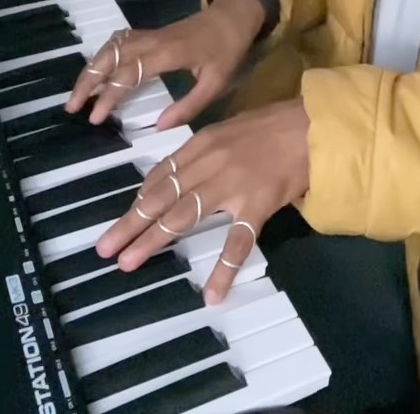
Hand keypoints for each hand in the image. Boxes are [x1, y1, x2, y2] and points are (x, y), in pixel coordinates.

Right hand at [65, 0, 264, 128]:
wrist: (233, 17)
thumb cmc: (227, 50)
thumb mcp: (216, 82)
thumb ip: (189, 106)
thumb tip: (159, 128)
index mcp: (168, 52)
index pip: (129, 72)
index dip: (109, 94)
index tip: (96, 116)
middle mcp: (152, 41)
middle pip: (111, 56)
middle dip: (88, 80)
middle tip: (72, 106)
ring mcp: (149, 35)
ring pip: (111, 46)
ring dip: (92, 67)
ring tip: (79, 93)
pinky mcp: (150, 34)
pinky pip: (120, 41)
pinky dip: (104, 54)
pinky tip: (97, 70)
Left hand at [96, 99, 309, 303]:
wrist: (313, 125)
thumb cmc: (275, 125)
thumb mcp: (232, 128)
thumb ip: (207, 148)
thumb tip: (183, 169)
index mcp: (203, 142)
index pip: (162, 174)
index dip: (140, 198)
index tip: (126, 217)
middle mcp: (209, 163)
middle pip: (162, 197)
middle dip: (131, 223)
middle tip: (106, 247)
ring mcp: (231, 185)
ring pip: (184, 216)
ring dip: (153, 240)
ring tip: (130, 262)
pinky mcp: (257, 205)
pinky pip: (237, 242)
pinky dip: (224, 269)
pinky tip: (212, 294)